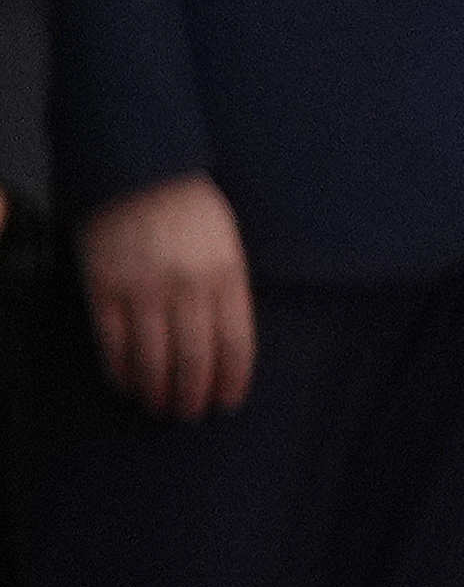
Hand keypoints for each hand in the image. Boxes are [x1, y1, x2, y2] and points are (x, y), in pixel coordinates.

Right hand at [82, 174, 253, 420]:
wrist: (141, 173)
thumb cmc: (192, 211)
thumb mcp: (229, 246)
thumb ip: (229, 292)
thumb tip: (228, 345)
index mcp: (226, 276)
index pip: (236, 344)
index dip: (232, 380)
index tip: (227, 402)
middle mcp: (187, 287)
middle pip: (194, 358)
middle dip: (193, 394)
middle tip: (189, 413)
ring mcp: (143, 289)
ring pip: (152, 357)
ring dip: (157, 390)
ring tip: (160, 405)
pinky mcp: (104, 288)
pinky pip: (113, 342)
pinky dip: (121, 370)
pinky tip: (128, 384)